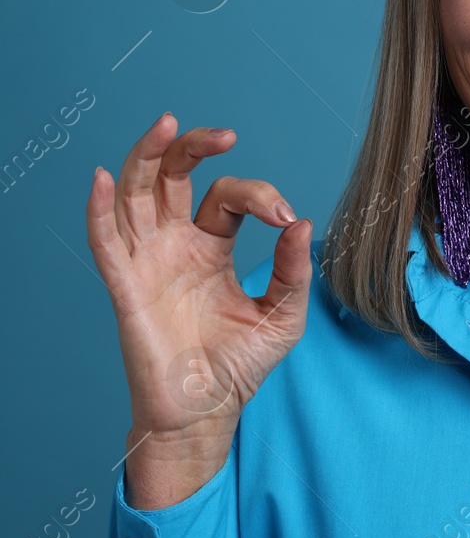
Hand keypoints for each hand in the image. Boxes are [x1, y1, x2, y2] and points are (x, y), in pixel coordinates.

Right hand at [86, 113, 313, 507]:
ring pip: (135, 194)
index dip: (259, 196)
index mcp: (212, 247)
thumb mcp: (284, 316)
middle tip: (226, 135)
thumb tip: (301, 225)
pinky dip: (100, 207)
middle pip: (172, 178)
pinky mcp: (126, 287)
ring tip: (168, 125)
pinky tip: (105, 177)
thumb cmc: (240, 366)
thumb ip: (293, 271)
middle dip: (195, 147)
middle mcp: (175, 245)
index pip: (228, 197)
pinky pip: (105, 241)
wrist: (207, 412)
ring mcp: (148, 262)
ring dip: (147, 156)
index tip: (286, 218)